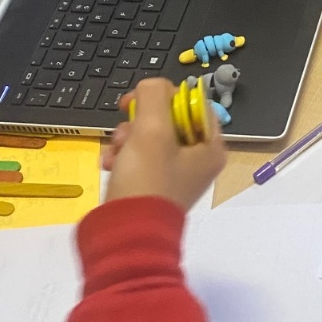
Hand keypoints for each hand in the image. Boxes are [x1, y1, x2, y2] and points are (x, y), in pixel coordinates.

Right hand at [102, 78, 224, 211]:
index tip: (141, 98)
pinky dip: (122, 157)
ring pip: (149, 139)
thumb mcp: (152, 129)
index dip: (167, 96)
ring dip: (127, 139)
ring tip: (116, 152)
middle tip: (126, 131)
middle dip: (140, 122)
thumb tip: (153, 86)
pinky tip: (110, 164)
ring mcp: (174, 176)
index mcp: (211, 148)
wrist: (124, 234)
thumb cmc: (146, 180)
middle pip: (169, 121)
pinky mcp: (152, 187)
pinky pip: (138, 159)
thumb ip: (155, 96)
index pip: (195, 105)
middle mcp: (197, 162)